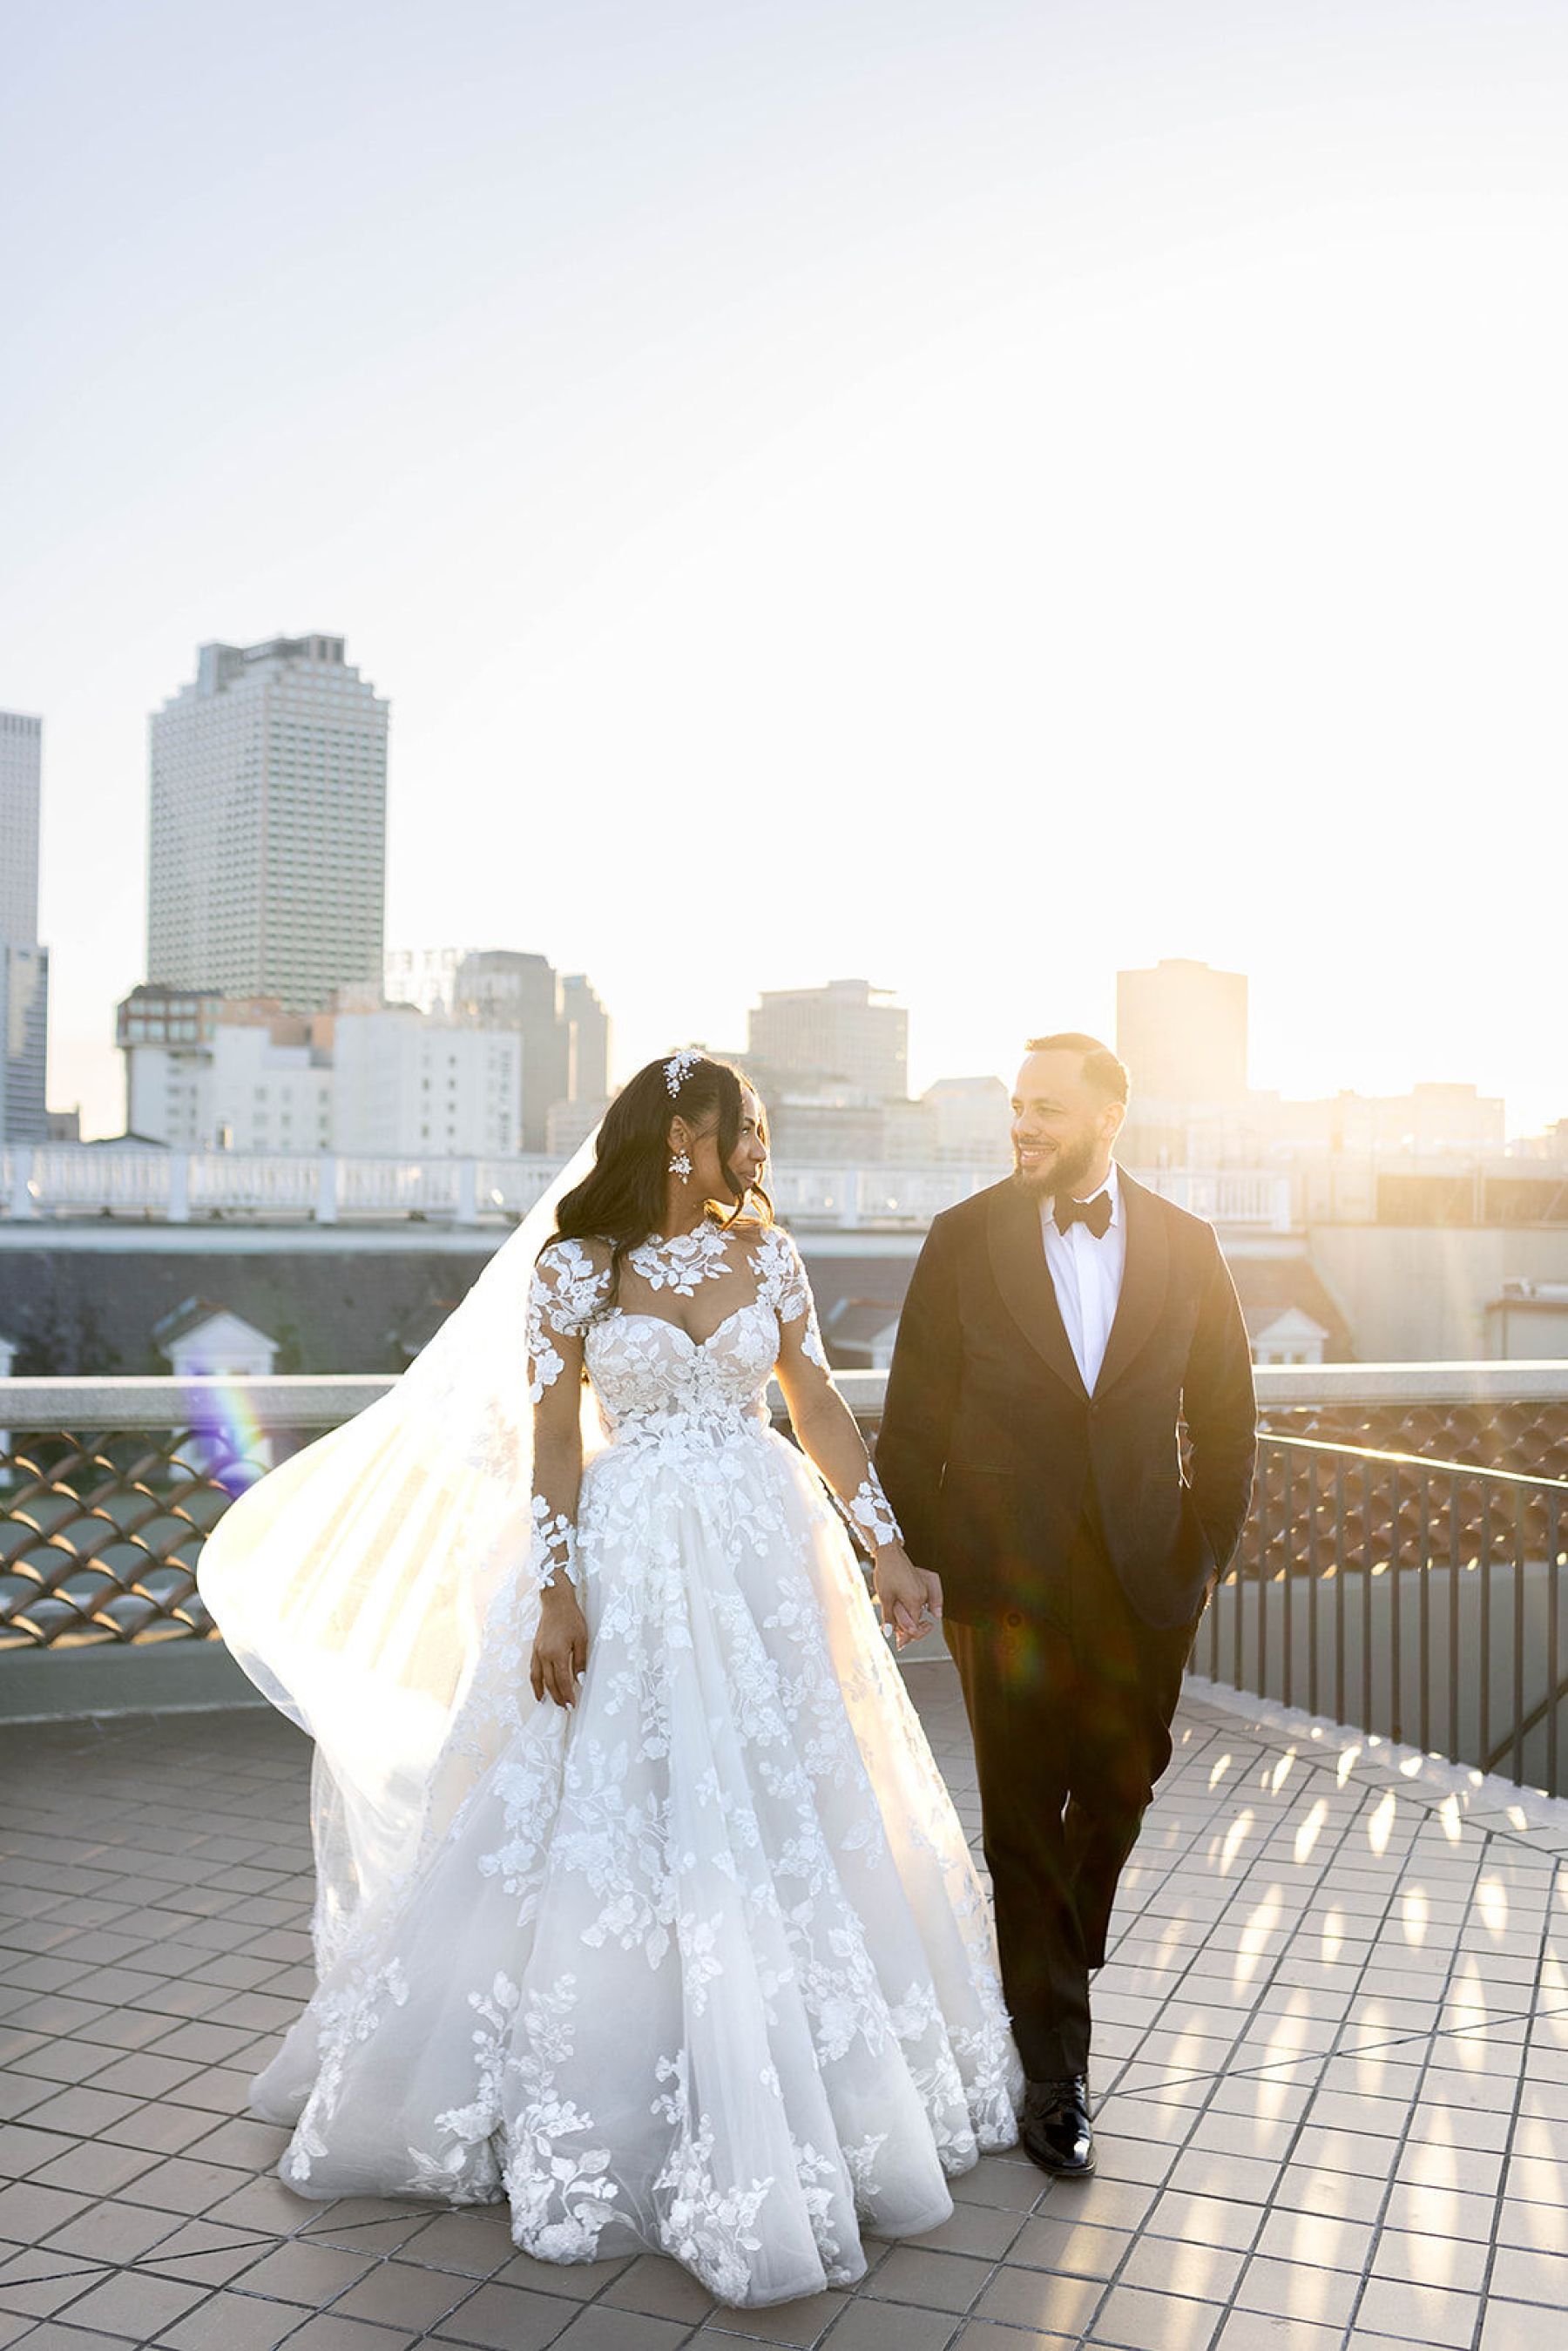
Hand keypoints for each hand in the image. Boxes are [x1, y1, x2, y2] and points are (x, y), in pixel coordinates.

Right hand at [529, 1585, 588, 1708]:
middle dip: (557, 1697)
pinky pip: (533, 1669)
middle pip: (550, 1683)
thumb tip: (580, 1680)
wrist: (556, 1602)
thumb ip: (580, 1661)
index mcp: (557, 1654)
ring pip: (538, 1678)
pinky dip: (535, 1681)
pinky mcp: (534, 1648)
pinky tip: (539, 1687)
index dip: (567, 1695)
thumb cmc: (571, 1618)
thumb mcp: (582, 1639)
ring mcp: (537, 1652)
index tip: (572, 1705)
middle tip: (565, 1708)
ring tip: (548, 1703)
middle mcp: (544, 1655)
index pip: (563, 1681)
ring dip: (544, 1692)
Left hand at [872, 1545, 942, 1650]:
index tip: (900, 1645)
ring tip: (900, 1627)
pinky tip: (922, 1613)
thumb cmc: (886, 1573)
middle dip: (909, 1630)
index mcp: (915, 1600)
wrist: (889, 1553)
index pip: (913, 1626)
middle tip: (900, 1640)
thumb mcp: (884, 1598)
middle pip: (918, 1620)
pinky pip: (926, 1599)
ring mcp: (925, 1588)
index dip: (906, 1637)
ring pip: (920, 1611)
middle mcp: (923, 1595)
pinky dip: (921, 1607)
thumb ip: (889, 1617)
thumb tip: (889, 1633)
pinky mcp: (924, 1582)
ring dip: (911, 1619)